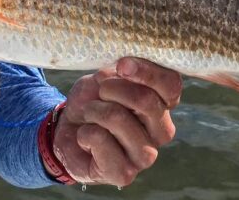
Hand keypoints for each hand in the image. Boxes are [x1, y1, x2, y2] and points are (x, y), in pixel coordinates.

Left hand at [52, 57, 181, 186]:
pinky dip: (85, 132)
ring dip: (95, 110)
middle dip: (113, 88)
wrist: (67, 132)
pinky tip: (86, 137)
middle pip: (146, 101)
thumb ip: (121, 72)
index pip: (171, 85)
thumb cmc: (92, 101)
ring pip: (119, 118)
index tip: (122, 65)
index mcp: (163, 105)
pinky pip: (101, 140)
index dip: (148, 72)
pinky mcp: (125, 174)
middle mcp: (161, 131)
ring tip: (89, 114)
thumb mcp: (105, 77)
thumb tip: (125, 67)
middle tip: (100, 91)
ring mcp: (146, 155)